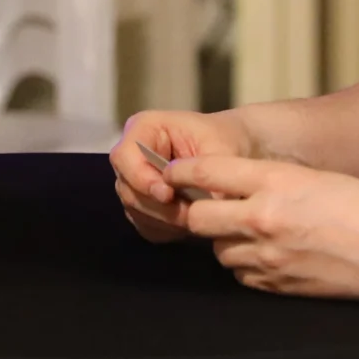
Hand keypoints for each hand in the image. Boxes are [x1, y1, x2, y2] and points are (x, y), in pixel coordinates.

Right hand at [109, 108, 256, 243]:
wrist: (233, 149)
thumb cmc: (225, 140)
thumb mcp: (222, 149)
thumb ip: (207, 173)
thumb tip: (203, 203)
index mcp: (144, 128)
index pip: (125, 157)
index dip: (142, 179)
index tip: (169, 195)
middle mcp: (132, 155)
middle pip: (127, 188)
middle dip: (158, 207)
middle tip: (189, 215)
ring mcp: (134, 182)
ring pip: (135, 209)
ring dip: (164, 220)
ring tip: (196, 219)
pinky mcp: (143, 205)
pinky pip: (145, 224)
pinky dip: (166, 230)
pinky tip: (189, 224)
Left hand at [167, 156, 358, 300]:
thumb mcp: (316, 176)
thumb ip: (271, 181)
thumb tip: (235, 186)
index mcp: (276, 179)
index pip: (207, 171)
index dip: (182, 172)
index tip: (172, 173)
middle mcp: (264, 217)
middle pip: (199, 218)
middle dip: (198, 212)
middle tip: (208, 208)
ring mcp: (269, 256)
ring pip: (219, 250)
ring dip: (226, 240)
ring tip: (252, 233)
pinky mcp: (278, 285)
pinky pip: (242, 276)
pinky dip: (247, 266)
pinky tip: (270, 257)